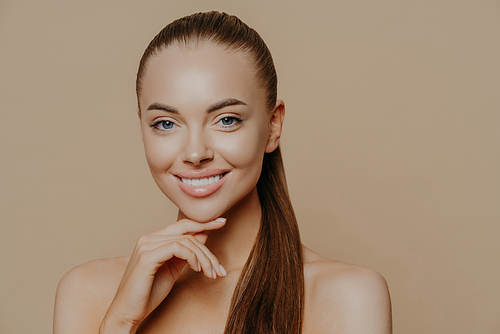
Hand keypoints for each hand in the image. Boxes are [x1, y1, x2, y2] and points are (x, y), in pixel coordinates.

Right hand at [99, 218, 226, 333]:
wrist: (127, 313)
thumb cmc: (148, 293)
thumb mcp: (173, 269)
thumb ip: (186, 253)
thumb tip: (203, 235)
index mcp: (153, 239)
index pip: (182, 225)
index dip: (203, 222)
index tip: (222, 222)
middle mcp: (148, 238)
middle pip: (188, 232)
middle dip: (208, 250)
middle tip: (220, 269)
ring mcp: (146, 245)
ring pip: (186, 241)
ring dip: (205, 258)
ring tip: (212, 274)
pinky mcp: (147, 256)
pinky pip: (178, 248)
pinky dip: (193, 257)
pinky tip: (198, 270)